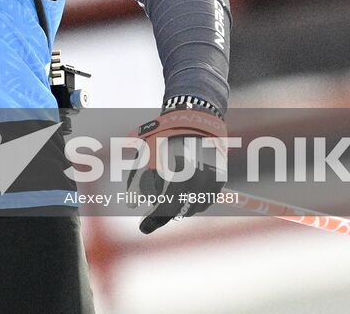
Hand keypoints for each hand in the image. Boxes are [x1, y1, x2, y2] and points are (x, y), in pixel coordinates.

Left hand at [130, 109, 227, 234]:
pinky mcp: (218, 179)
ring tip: (171, 199)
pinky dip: (196, 202)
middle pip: (178, 210)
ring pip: (193, 207)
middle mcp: (193, 179)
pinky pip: (206, 200)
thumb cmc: (165, 137)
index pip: (163, 206)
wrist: (193, 120)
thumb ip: (138, 179)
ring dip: (181, 208)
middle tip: (155, 212)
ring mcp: (207, 180)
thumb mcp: (146, 154)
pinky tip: (186, 196)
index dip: (152, 220)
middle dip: (164, 213)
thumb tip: (132, 204)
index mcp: (173, 172)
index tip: (142, 229)